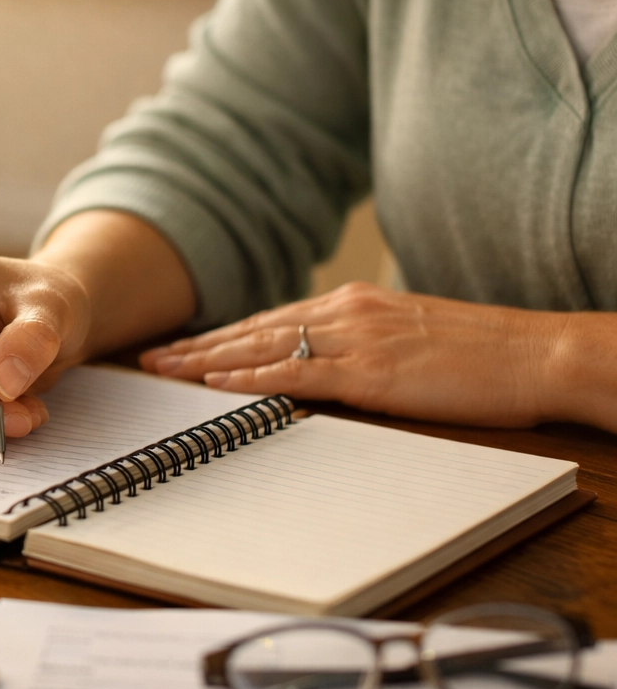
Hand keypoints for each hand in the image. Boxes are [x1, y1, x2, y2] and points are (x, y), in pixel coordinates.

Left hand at [140, 282, 567, 427]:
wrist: (536, 353)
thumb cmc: (482, 353)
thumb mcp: (410, 338)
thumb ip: (365, 345)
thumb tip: (330, 365)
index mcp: (356, 304)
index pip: (272, 318)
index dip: (224, 334)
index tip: (185, 345)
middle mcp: (347, 313)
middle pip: (255, 328)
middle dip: (199, 345)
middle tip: (152, 357)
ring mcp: (357, 340)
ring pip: (263, 346)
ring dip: (208, 360)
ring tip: (166, 371)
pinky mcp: (372, 373)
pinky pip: (297, 374)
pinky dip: (251, 377)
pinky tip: (218, 384)